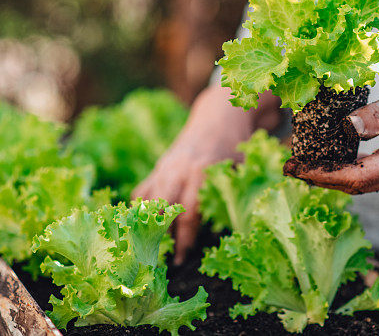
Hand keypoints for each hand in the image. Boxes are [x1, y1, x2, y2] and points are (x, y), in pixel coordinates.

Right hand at [131, 84, 279, 262]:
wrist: (218, 117)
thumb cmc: (234, 146)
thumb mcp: (240, 169)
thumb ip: (233, 197)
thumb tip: (237, 233)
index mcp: (201, 172)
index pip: (188, 213)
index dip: (184, 239)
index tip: (182, 259)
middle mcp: (178, 170)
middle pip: (161, 209)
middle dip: (160, 237)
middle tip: (160, 261)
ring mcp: (165, 167)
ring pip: (147, 201)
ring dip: (146, 227)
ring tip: (148, 250)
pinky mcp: (158, 167)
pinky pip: (141, 192)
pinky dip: (138, 210)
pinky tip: (140, 229)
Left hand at [285, 71, 378, 193]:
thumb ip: (377, 115)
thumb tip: (346, 127)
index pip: (356, 176)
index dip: (323, 175)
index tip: (296, 166)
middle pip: (355, 186)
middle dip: (320, 179)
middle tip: (289, 167)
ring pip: (361, 184)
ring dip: (330, 177)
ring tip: (302, 165)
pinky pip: (368, 177)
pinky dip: (345, 172)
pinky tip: (328, 161)